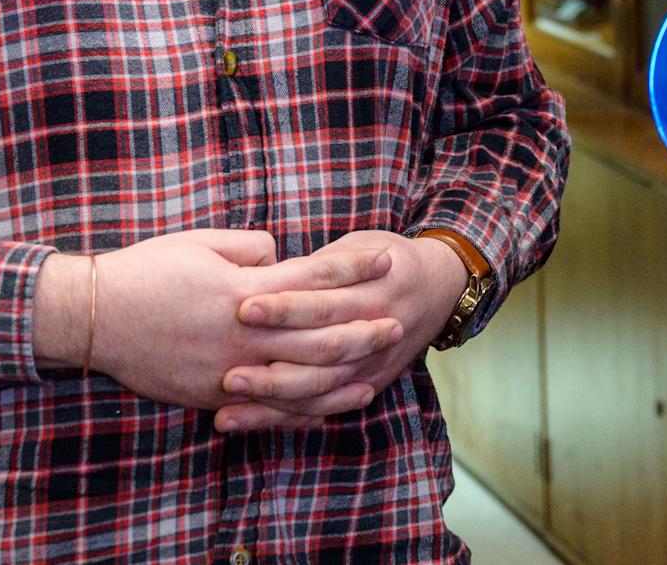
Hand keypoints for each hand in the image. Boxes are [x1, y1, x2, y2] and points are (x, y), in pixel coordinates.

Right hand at [35, 229, 400, 413]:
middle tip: (397, 320)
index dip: (354, 268)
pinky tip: (329, 404)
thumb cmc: (146, 271)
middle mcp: (243, 335)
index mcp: (244, 290)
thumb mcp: (201, 243)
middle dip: (363, 327)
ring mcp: (229, 370)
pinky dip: (304, 407)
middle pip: (319, 334)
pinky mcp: (213, 395)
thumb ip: (250, 248)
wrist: (92, 317)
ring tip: (377, 364)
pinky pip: (269, 406)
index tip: (386, 258)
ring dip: (344, 371)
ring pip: (301, 378)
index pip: (314, 278)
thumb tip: (282, 254)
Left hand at [212, 228, 469, 433]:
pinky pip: (322, 408)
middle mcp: (377, 330)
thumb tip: (265, 272)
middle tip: (227, 370)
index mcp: (375, 288)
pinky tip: (243, 421)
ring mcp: (372, 365)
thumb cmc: (386, 257)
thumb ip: (320, 266)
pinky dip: (283, 418)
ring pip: (320, 389)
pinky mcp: (366, 387)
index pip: (324, 302)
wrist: (439, 288)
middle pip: (321, 351)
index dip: (284, 307)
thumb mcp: (360, 246)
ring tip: (227, 399)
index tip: (242, 306)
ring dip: (272, 398)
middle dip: (272, 361)